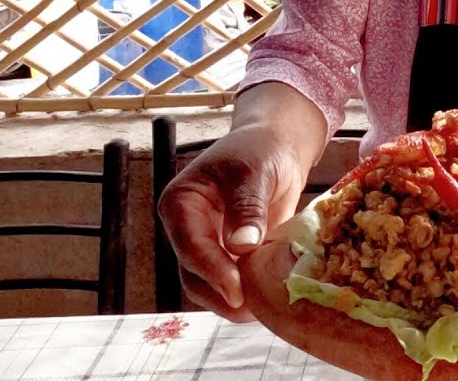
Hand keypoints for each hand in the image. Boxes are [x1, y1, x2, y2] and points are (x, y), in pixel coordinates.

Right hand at [157, 125, 310, 321]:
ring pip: (206, 286)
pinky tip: (266, 298)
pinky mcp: (225, 255)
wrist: (277, 148)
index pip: (190, 245)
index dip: (212, 270)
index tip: (237, 289)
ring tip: (262, 308)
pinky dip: (244, 293)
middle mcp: (186, 228)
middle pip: (192, 274)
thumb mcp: (254, 172)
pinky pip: (228, 283)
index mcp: (181, 203)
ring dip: (230, 301)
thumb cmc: (261, 151)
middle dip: (220, 294)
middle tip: (254, 308)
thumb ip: (247, 207)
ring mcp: (205, 244)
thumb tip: (241, 245)